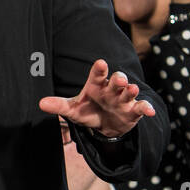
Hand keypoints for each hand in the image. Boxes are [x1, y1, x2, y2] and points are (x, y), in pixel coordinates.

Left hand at [39, 59, 155, 138]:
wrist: (104, 126)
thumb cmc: (87, 111)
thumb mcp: (72, 109)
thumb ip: (58, 105)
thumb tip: (41, 103)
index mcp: (96, 85)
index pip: (97, 75)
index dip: (99, 69)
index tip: (100, 63)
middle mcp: (111, 90)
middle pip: (116, 81)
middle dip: (118, 79)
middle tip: (118, 79)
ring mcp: (123, 99)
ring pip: (129, 91)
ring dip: (131, 90)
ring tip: (131, 88)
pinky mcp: (133, 110)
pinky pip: (141, 107)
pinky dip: (146, 108)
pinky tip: (149, 111)